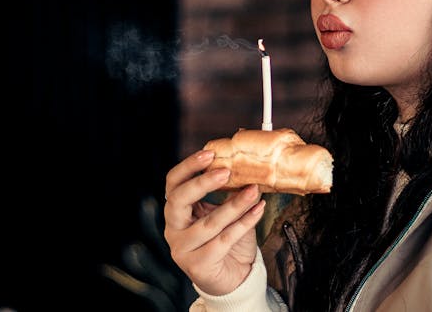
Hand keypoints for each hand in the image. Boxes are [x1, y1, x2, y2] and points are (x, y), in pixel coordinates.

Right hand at [163, 149, 265, 295]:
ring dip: (235, 204)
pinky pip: (224, 240)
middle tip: (227, 171)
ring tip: (254, 190)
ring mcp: (182, 249)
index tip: (209, 154)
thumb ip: (228, 191)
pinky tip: (258, 210)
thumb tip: (245, 164)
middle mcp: (173, 229)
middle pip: (178, 200)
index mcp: (176, 210)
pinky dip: (244, 223)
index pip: (173, 182)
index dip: (188, 166)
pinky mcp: (197, 265)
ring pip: (209, 222)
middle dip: (203, 183)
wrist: (234, 276)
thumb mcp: (225, 210)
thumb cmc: (227, 240)